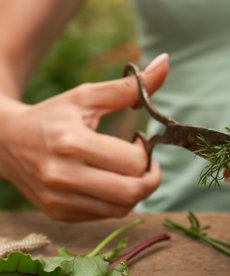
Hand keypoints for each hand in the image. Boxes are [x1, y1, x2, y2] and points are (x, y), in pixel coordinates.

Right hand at [0, 54, 168, 220]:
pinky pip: (104, 215)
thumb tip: (166, 62)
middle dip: (150, 177)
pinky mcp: (58, 213)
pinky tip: (110, 182)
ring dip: (136, 190)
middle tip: (145, 162)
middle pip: (132, 192)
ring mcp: (59, 200)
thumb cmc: (53, 115)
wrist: (6, 141)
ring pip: (121, 208)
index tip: (139, 140)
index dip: (146, 151)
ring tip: (128, 171)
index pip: (132, 162)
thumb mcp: (87, 96)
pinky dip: (117, 201)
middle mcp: (63, 176)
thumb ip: (129, 85)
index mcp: (71, 142)